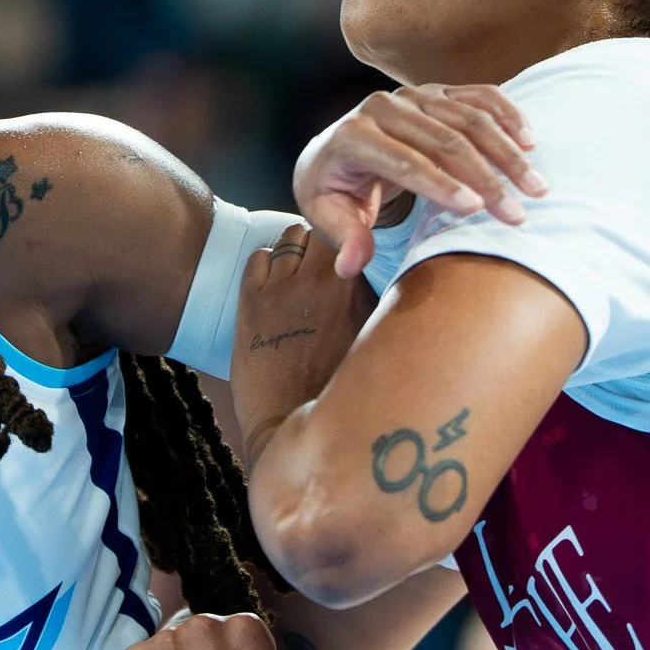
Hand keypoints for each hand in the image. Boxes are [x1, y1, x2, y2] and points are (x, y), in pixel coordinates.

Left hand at [233, 224, 375, 463]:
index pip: (356, 239)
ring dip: (296, 249)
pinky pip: (259, 256)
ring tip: (300, 273)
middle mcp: (320, 280)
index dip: (354, 245)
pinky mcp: (251, 298)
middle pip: (323, 229)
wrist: (286, 419)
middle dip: (325, 242)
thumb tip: (398, 283)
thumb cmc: (335, 388)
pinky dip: (267, 263)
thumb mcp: (373, 344)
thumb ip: (382, 307)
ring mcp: (282, 287)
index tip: (352, 256)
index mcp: (355, 290)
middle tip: (325, 263)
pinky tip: (274, 285)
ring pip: (290, 235)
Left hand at [294, 85, 546, 277]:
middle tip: (517, 214)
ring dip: (507, 153)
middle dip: (485, 178)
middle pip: (444, 141)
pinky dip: (508, 116)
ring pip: (469, 119)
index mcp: (354, 137)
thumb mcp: (326, 217)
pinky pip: (480, 96)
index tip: (476, 209)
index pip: (403, 161)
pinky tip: (531, 143)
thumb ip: (344, 239)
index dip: (440, 184)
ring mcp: (414, 95)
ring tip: (537, 188)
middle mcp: (384, 107)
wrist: (334, 151)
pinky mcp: (437, 92)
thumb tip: (352, 265)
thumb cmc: (334, 190)